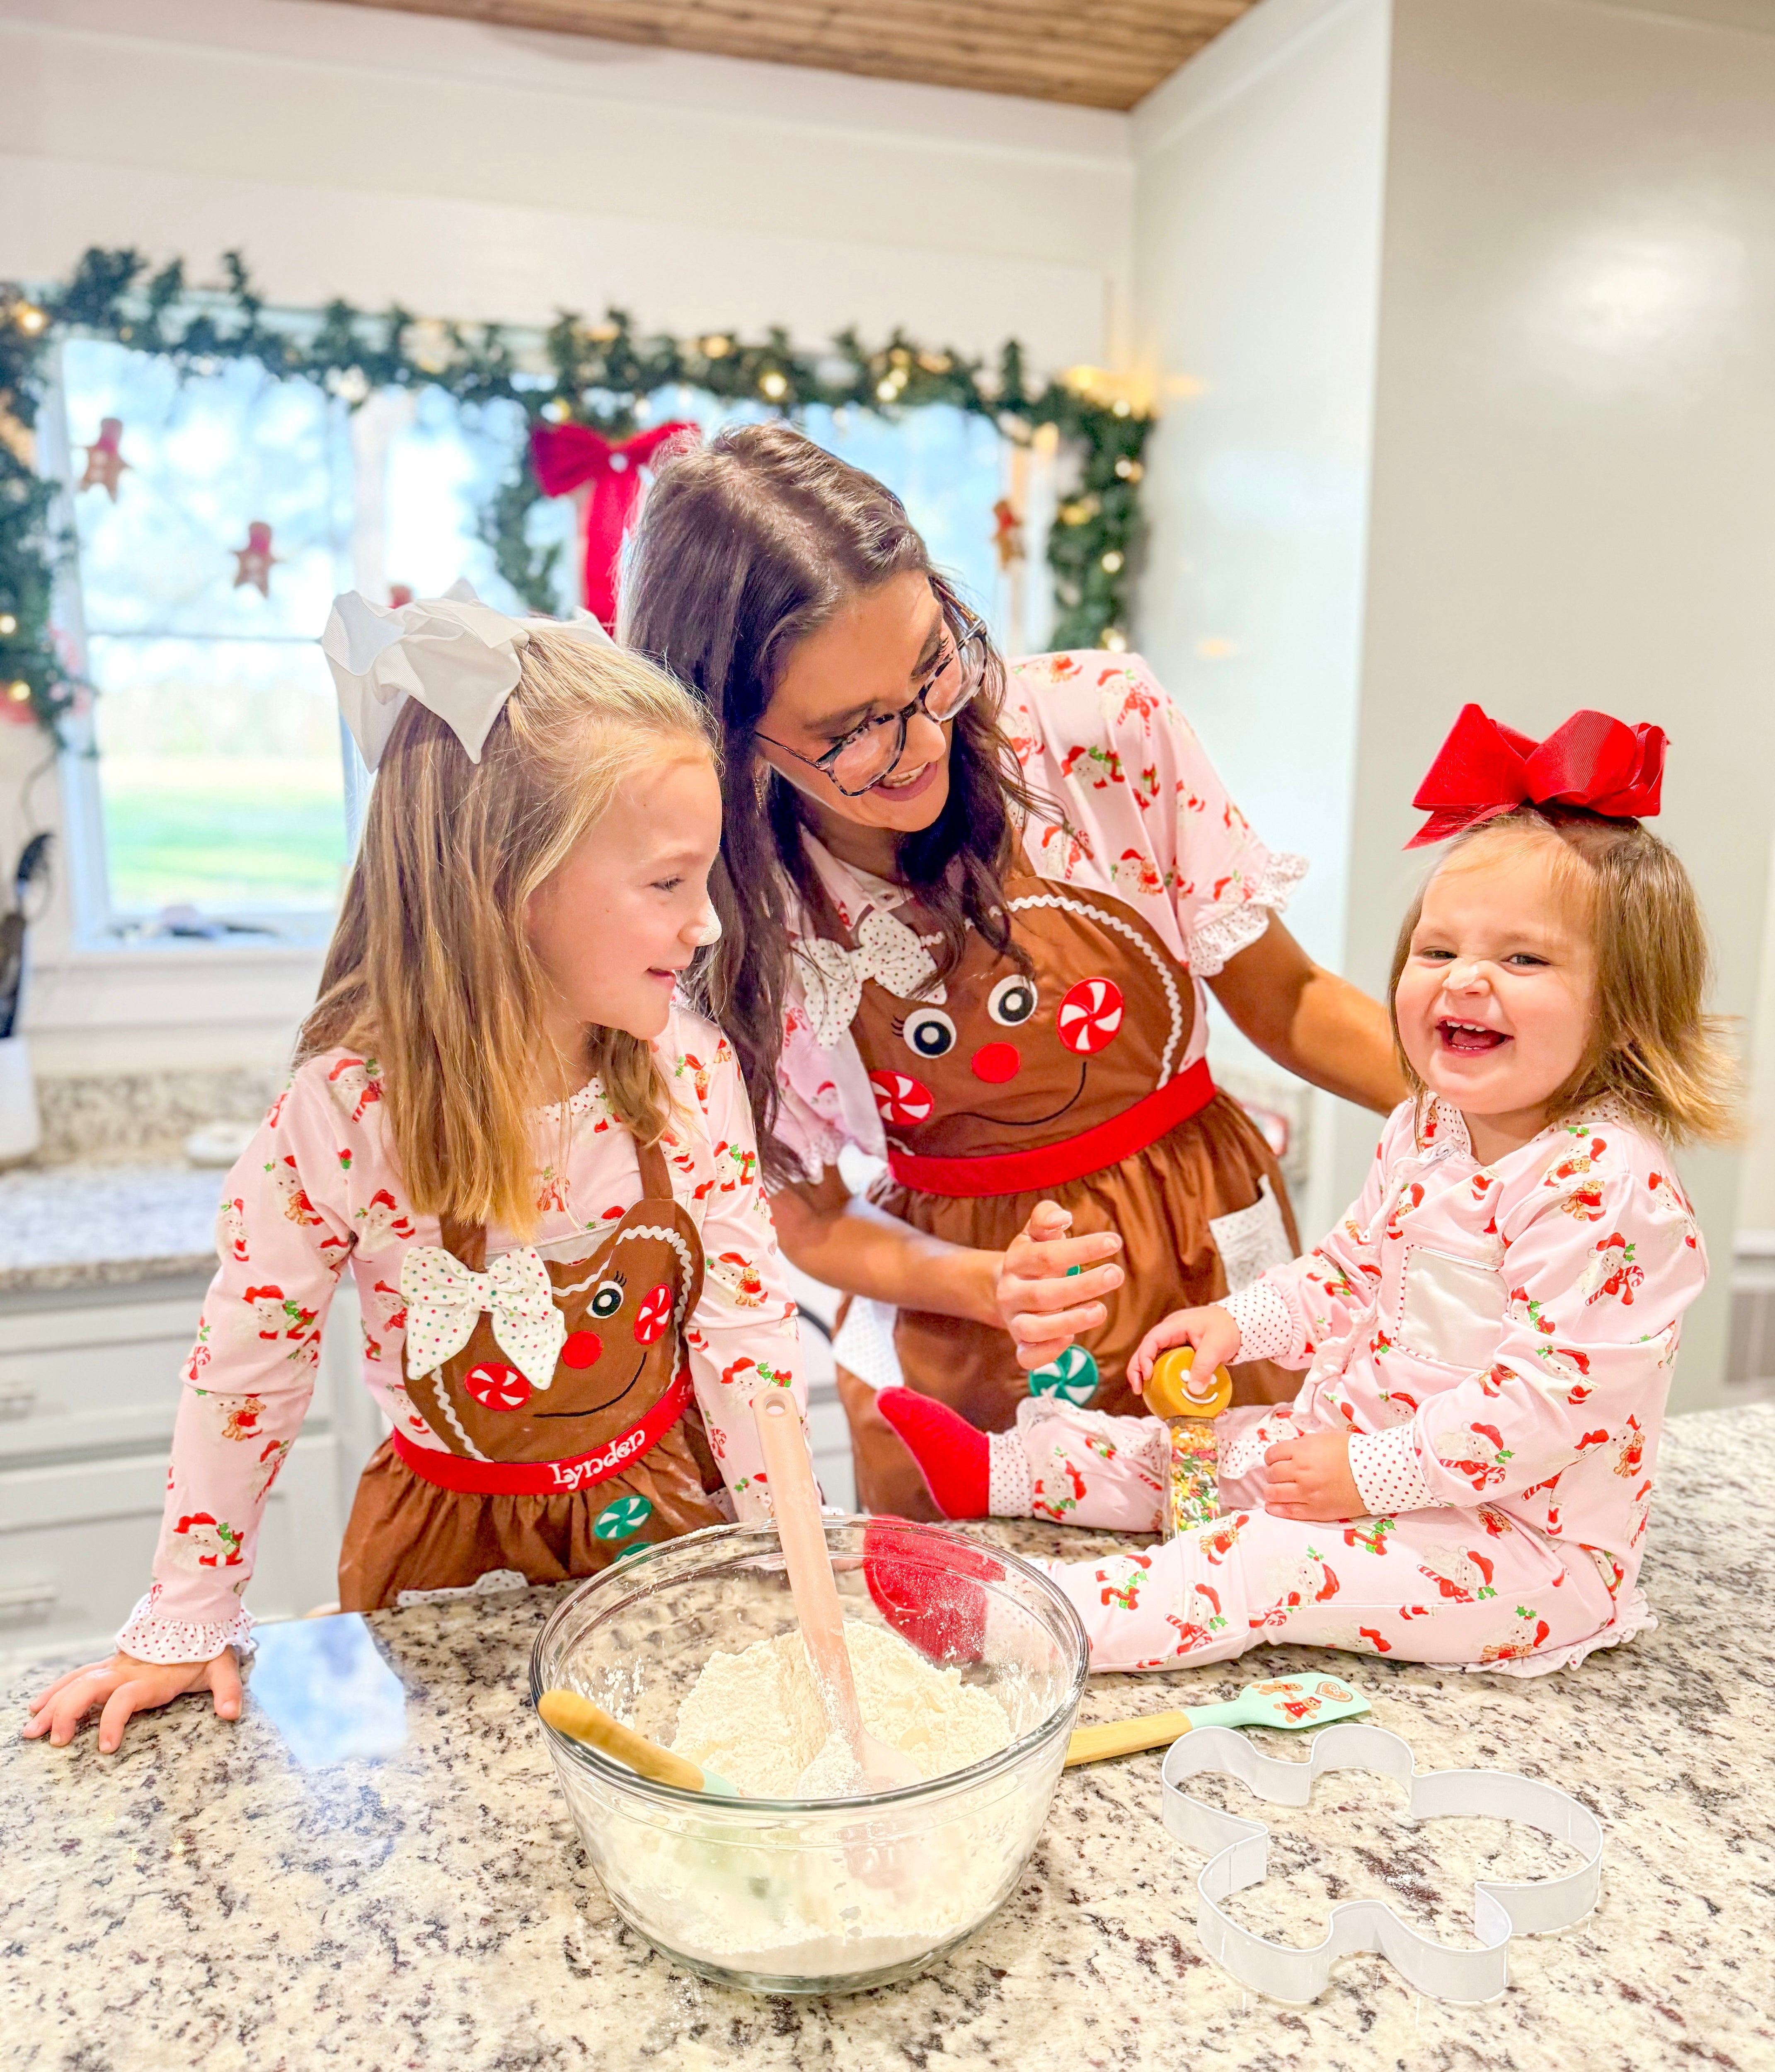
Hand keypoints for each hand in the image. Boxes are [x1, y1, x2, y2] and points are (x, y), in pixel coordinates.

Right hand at [22, 1648, 242, 1754]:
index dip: (114, 1721)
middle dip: (68, 1713)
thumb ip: (228, 1689)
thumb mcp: (223, 1666)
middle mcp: (129, 1671)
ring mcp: (116, 1667)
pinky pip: (77, 1675)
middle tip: (55, 1740)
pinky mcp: (111, 1665)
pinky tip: (37, 1705)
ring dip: (54, 1704)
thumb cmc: (207, 1646)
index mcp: (154, 1677)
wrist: (197, 1616)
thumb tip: (231, 1713)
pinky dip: (56, 1689)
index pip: (127, 1698)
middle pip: (91, 1688)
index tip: (105, 1747)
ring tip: (32, 1728)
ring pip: (77, 1682)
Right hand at [994, 1200, 1123, 1372]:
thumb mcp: (1036, 1232)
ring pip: (1033, 1329)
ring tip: (1101, 1311)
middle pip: (1042, 1294)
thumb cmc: (1034, 1256)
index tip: (1114, 1241)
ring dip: (1069, 1321)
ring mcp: (1014, 1321)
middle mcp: (1010, 1293)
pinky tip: (1072, 1338)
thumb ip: (1046, 1217)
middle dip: (1082, 1286)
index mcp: (1015, 1261)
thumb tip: (1061, 1217)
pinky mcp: (1020, 1345)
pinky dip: (1048, 1352)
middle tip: (1116, 1274)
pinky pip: (1027, 1357)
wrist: (1008, 1288)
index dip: (1080, 1249)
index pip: (1045, 1256)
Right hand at [1128, 1304, 1242, 1393]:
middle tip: (1137, 1389)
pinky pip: (1165, 1363)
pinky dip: (1162, 1375)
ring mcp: (1174, 1342)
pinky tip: (1163, 1389)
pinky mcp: (1180, 1351)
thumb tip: (1194, 1390)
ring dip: (1147, 1374)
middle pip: (1146, 1349)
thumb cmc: (1228, 1328)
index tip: (1147, 1375)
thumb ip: (1205, 1366)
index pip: (1152, 1340)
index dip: (1145, 1357)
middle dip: (1137, 1369)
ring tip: (1145, 1392)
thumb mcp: (1217, 1346)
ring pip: (1153, 1357)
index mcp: (1175, 1326)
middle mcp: (1170, 1333)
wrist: (1240, 1324)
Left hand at [1262, 1433, 1362, 1520]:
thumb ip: (1304, 1445)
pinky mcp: (1315, 1511)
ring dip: (1271, 1491)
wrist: (1376, 1473)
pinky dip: (1276, 1509)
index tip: (1275, 1460)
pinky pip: (1288, 1512)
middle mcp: (1300, 1472)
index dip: (1272, 1457)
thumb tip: (1289, 1452)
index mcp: (1302, 1451)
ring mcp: (1307, 1493)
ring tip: (1274, 1491)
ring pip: (1274, 1493)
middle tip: (1278, 1475)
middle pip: (1272, 1474)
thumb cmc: (1353, 1452)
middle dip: (1272, 1473)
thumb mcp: (1324, 1439)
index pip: (1272, 1454)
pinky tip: (1272, 1507)